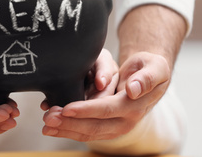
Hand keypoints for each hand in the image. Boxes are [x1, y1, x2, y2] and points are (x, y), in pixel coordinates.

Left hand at [42, 51, 169, 141]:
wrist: (151, 78)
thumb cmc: (150, 68)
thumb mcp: (155, 67)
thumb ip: (146, 78)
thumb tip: (133, 90)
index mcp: (134, 106)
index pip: (106, 110)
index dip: (86, 110)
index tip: (66, 108)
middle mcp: (126, 121)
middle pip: (94, 126)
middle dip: (69, 123)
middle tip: (48, 118)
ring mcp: (117, 127)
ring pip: (88, 133)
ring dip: (66, 130)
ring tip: (46, 125)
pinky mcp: (108, 128)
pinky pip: (87, 132)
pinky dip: (69, 131)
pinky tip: (54, 128)